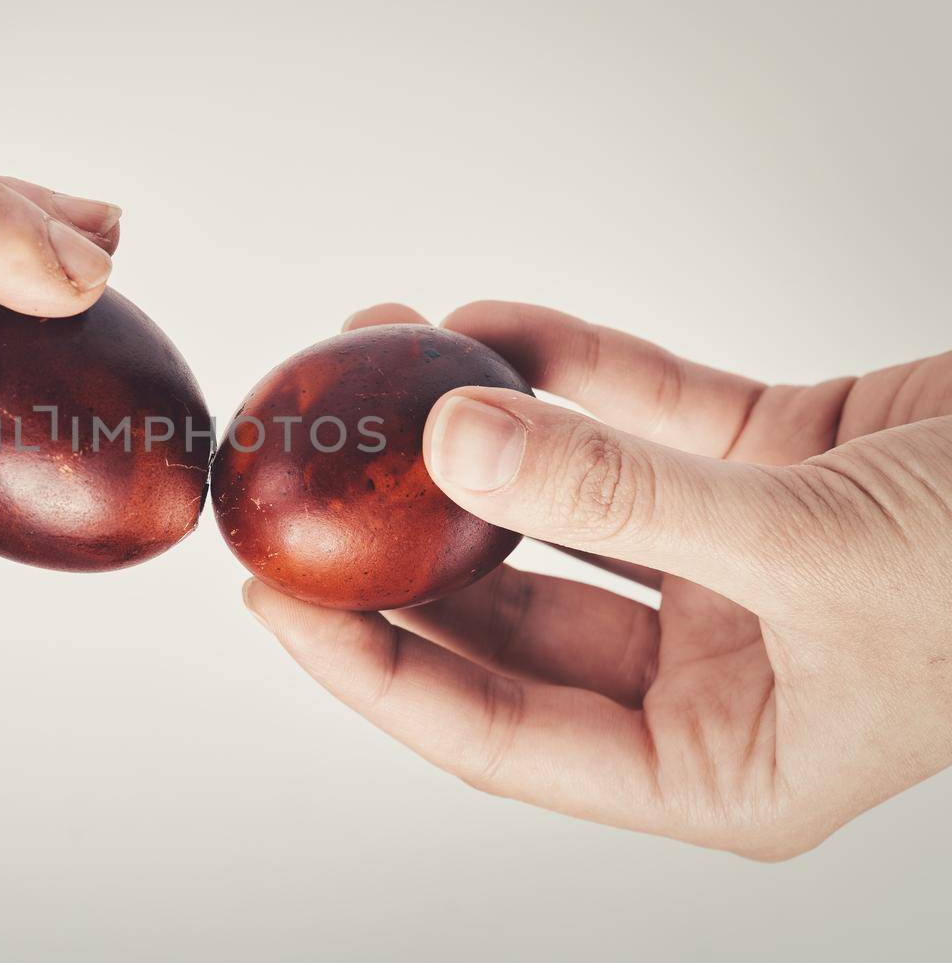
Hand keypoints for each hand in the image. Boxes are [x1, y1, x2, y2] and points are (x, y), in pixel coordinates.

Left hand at [242, 300, 951, 859]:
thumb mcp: (814, 547)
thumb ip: (623, 487)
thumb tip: (456, 431)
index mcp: (716, 765)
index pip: (494, 732)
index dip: (370, 667)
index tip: (271, 598)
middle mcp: (710, 675)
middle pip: (505, 611)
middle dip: (402, 537)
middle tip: (304, 476)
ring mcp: (730, 569)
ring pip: (559, 501)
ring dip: (472, 431)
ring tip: (374, 358)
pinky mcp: (762, 469)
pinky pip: (637, 414)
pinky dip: (566, 364)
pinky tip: (481, 321)